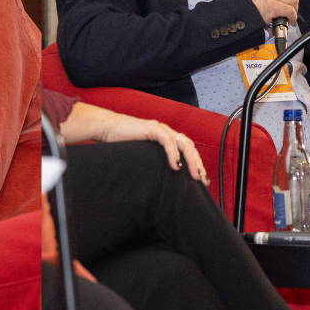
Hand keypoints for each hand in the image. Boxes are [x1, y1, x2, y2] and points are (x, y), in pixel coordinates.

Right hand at [58, 102, 208, 183]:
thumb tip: (163, 181)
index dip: (196, 164)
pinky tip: (176, 166)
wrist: (106, 129)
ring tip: (194, 175)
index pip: (187, 151)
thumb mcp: (143, 157)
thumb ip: (154, 163)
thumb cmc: (121, 145)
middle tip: (202, 181)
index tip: (201, 181)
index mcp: (166, 139)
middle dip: (198, 164)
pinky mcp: (153, 128)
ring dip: (191, 160)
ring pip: (183, 143)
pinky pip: (168, 141)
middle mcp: (167, 132)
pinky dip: (174, 154)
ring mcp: (161, 129)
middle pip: (190, 147)